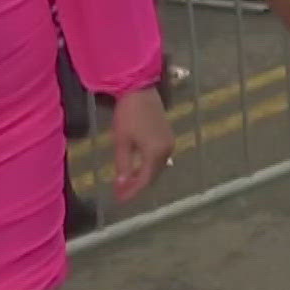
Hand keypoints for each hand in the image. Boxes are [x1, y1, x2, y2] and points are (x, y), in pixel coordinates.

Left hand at [110, 87, 172, 201]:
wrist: (140, 90)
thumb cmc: (128, 114)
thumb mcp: (122, 141)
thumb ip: (123, 164)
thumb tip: (122, 185)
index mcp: (155, 152)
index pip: (145, 180)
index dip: (133, 191)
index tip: (120, 199)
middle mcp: (167, 150)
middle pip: (153, 175)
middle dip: (137, 185)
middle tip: (120, 192)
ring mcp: (169, 142)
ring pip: (157, 167)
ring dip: (143, 176)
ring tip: (126, 182)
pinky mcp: (168, 136)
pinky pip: (159, 158)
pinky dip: (148, 166)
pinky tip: (137, 167)